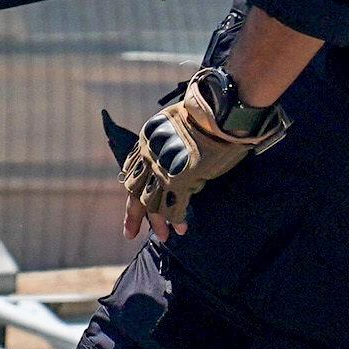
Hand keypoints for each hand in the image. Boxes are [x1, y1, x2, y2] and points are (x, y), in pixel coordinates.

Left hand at [118, 74, 283, 235]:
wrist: (218, 111)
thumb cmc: (205, 114)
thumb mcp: (177, 125)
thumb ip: (171, 143)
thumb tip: (175, 157)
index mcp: (146, 142)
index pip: (133, 173)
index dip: (132, 192)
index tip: (131, 204)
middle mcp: (149, 158)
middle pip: (136, 192)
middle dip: (134, 215)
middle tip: (130, 234)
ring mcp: (163, 170)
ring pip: (154, 204)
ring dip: (158, 223)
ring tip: (163, 237)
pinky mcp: (180, 180)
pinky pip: (174, 206)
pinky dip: (178, 219)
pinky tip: (182, 228)